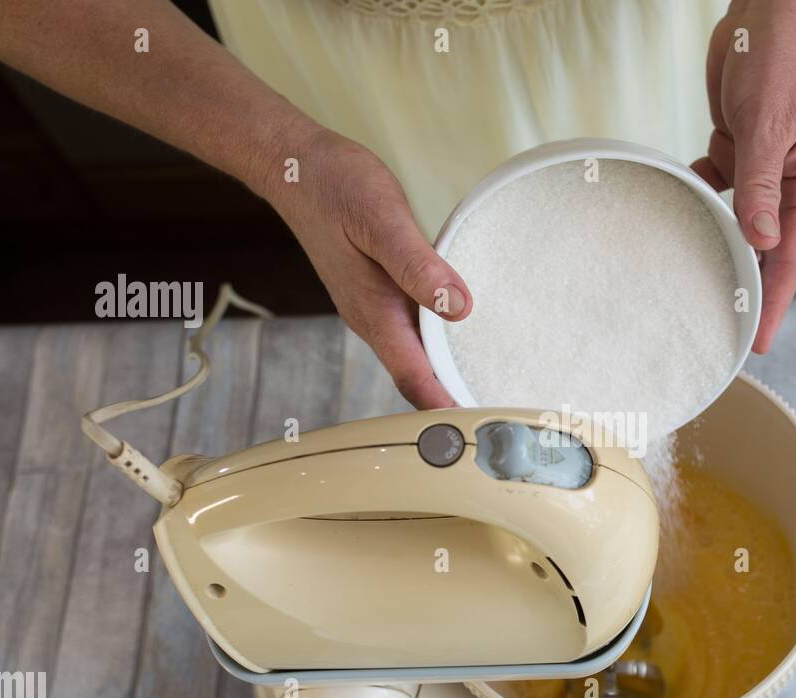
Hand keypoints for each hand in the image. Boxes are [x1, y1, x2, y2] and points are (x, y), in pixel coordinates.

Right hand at [267, 124, 471, 408]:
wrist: (293, 167)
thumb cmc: (333, 187)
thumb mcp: (381, 219)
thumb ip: (418, 265)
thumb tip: (458, 306)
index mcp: (375, 312)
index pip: (416, 380)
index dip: (448, 411)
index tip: (482, 432)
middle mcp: (373, 320)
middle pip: (418, 380)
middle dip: (455, 405)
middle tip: (501, 423)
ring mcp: (374, 309)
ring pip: (416, 358)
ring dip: (448, 377)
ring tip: (491, 392)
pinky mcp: (379, 293)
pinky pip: (413, 332)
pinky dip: (440, 345)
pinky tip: (464, 341)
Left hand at [692, 0, 795, 352]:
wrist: (765, 14)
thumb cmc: (780, 61)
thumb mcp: (768, 127)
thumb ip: (760, 186)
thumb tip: (761, 238)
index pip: (790, 257)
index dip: (774, 300)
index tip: (758, 338)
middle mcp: (789, 184)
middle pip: (767, 248)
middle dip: (747, 285)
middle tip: (722, 325)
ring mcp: (763, 168)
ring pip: (740, 221)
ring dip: (720, 243)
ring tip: (698, 281)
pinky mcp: (738, 150)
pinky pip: (719, 185)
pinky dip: (700, 193)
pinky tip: (685, 195)